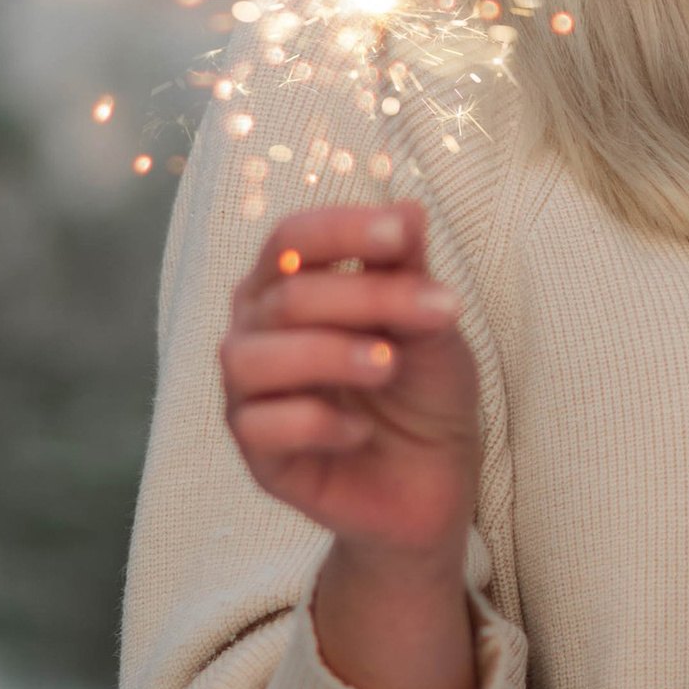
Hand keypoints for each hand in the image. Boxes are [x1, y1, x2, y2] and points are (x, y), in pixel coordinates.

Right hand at [220, 203, 481, 688]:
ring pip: (249, 359)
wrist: (437, 480)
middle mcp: (256, 333)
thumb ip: (410, 272)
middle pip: (284, 296)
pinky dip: (316, 423)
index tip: (402, 235)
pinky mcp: (259, 458)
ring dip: (328, 355)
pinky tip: (360, 430)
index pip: (292, 238)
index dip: (341, 229)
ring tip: (389, 367)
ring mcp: (250, 397)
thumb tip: (408, 208)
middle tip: (439, 312)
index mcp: (292, 286)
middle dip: (365, 298)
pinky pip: (259, 428)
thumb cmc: (425, 389)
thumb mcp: (431, 324)